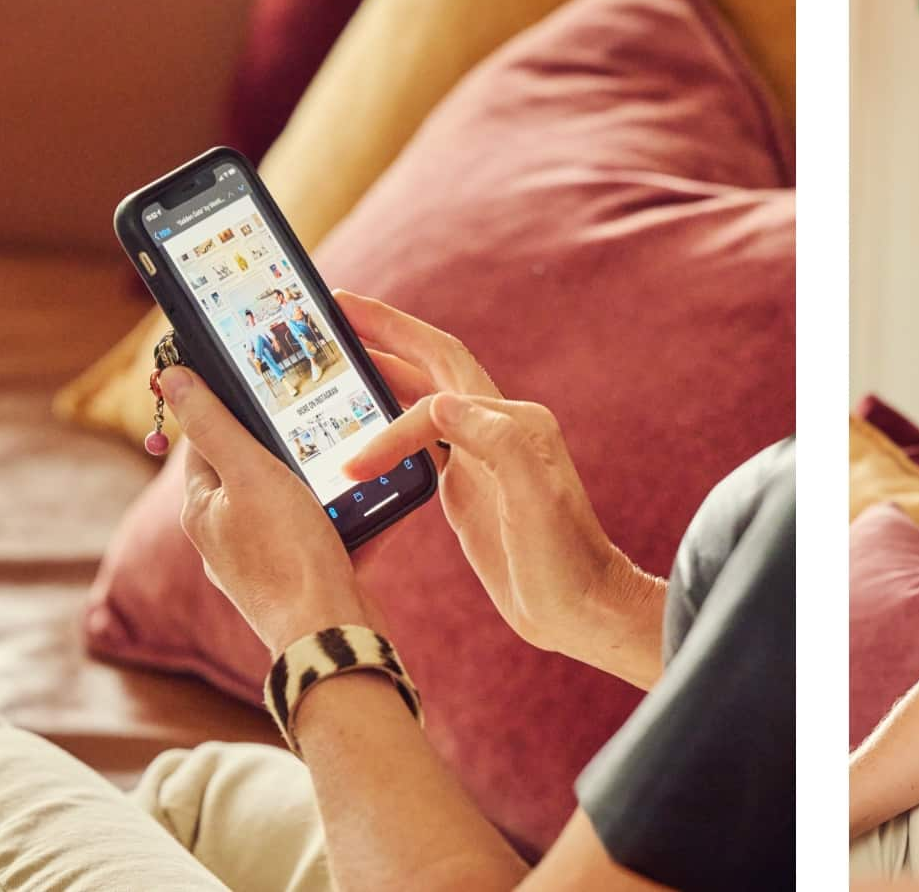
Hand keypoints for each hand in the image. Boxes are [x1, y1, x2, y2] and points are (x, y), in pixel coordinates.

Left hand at [158, 365, 376, 653]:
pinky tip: (373, 504)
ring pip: (293, 505)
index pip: (204, 444)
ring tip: (350, 465)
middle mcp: (225, 539)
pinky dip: (347, 519)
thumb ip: (213, 423)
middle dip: (286, 451)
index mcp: (202, 511)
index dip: (231, 413)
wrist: (332, 632)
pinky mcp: (303, 580)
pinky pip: (324, 536)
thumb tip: (171, 376)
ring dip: (322, 485)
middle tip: (318, 426)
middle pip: (252, 473)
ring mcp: (264, 564)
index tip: (264, 390)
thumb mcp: (249, 473)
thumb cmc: (287, 555)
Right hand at [330, 290, 643, 656]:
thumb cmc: (564, 561)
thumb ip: (497, 442)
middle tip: (336, 309)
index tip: (357, 460)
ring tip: (337, 356)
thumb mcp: (534, 500)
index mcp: (515, 423)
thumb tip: (440, 403)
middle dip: (386, 334)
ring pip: (422, 399)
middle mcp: (499, 429)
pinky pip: (421, 442)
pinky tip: (359, 430)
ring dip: (381, 375)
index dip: (392, 422)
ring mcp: (483, 457)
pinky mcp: (469, 487)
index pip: (438, 397)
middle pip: (433, 364)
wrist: (582, 610)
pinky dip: (387, 428)